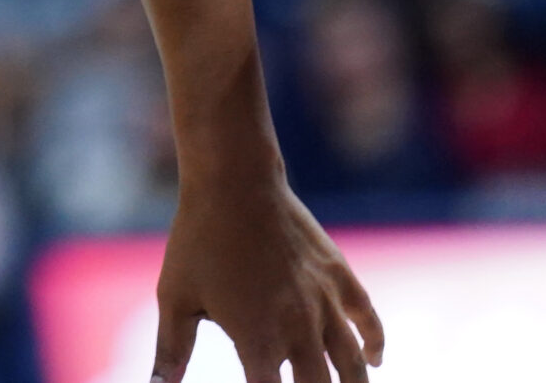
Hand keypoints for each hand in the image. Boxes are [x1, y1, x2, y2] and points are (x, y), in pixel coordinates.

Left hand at [155, 169, 382, 381]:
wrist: (235, 183)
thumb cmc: (198, 241)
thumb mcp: (175, 297)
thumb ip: (171, 349)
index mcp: (257, 341)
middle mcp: (298, 328)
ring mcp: (325, 302)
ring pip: (351, 363)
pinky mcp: (339, 276)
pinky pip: (368, 318)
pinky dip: (374, 343)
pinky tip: (374, 360)